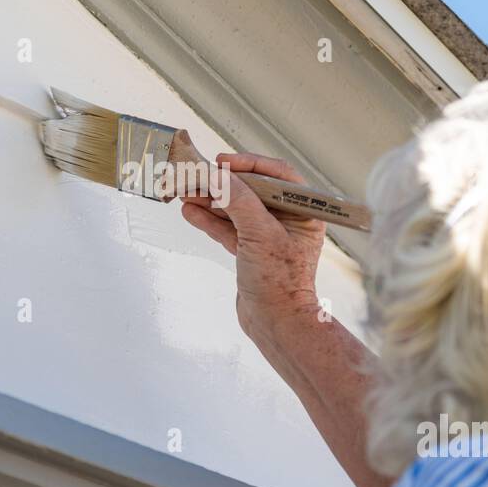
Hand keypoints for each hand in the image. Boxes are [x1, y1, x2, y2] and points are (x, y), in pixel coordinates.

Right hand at [180, 151, 325, 342]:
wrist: (276, 325)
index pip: (277, 175)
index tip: (223, 162)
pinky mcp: (251, 252)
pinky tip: (190, 211)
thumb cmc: (280, 283)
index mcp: (302, 212)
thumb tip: (218, 176)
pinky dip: (210, 220)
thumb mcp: (260, 235)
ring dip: (211, 200)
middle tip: (196, 175)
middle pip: (251, 190)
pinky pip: (228, 229)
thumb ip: (239, 202)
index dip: (249, 164)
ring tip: (185, 191)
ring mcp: (268, 236)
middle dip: (223, 183)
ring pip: (236, 209)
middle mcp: (287, 220)